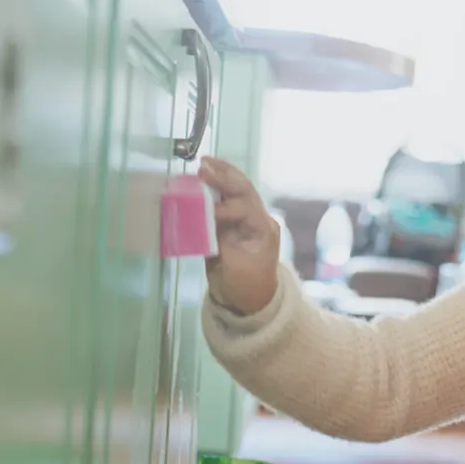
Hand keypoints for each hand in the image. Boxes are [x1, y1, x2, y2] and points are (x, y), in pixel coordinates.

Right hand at [200, 157, 281, 316]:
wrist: (247, 301)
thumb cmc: (244, 287)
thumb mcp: (230, 268)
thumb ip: (216, 242)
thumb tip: (201, 222)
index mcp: (263, 229)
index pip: (245, 209)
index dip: (225, 209)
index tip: (207, 213)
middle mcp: (258, 218)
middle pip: (243, 190)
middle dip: (224, 177)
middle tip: (204, 166)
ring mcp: (247, 217)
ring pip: (237, 189)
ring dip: (221, 174)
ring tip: (204, 162)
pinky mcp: (234, 220)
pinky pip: (227, 197)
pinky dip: (216, 185)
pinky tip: (204, 173)